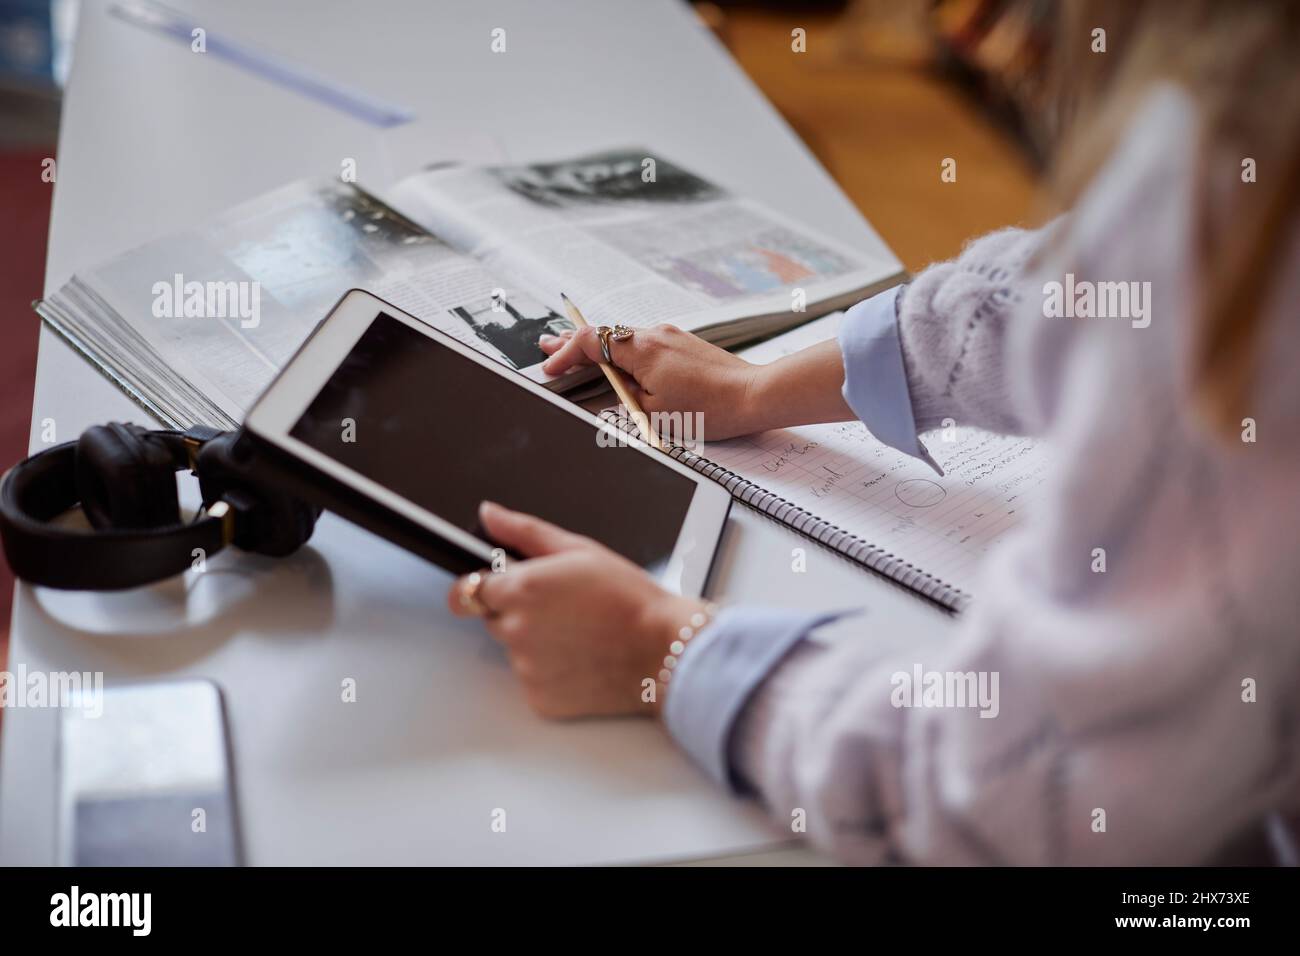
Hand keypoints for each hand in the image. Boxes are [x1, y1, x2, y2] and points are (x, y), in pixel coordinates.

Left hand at [447, 501, 707, 719]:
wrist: (663, 650)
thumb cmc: (629, 599)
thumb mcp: (579, 550)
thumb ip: (524, 532)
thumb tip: (490, 515)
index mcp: (521, 588)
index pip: (468, 589)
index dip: (487, 586)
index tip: (501, 589)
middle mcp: (516, 630)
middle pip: (492, 619)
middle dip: (517, 613)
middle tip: (562, 610)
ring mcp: (526, 668)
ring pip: (514, 651)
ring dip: (535, 644)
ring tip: (579, 635)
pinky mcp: (539, 698)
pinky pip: (532, 681)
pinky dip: (550, 672)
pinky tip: (581, 659)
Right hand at [539, 324, 763, 439]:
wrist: (754, 395)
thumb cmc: (710, 408)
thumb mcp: (655, 414)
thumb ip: (622, 401)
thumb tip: (602, 396)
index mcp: (642, 349)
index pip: (591, 342)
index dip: (565, 354)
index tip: (550, 367)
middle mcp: (654, 335)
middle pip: (604, 334)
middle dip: (573, 343)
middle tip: (547, 346)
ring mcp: (670, 336)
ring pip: (623, 337)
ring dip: (597, 345)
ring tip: (574, 351)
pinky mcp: (683, 343)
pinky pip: (642, 342)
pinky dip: (621, 350)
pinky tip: (616, 359)